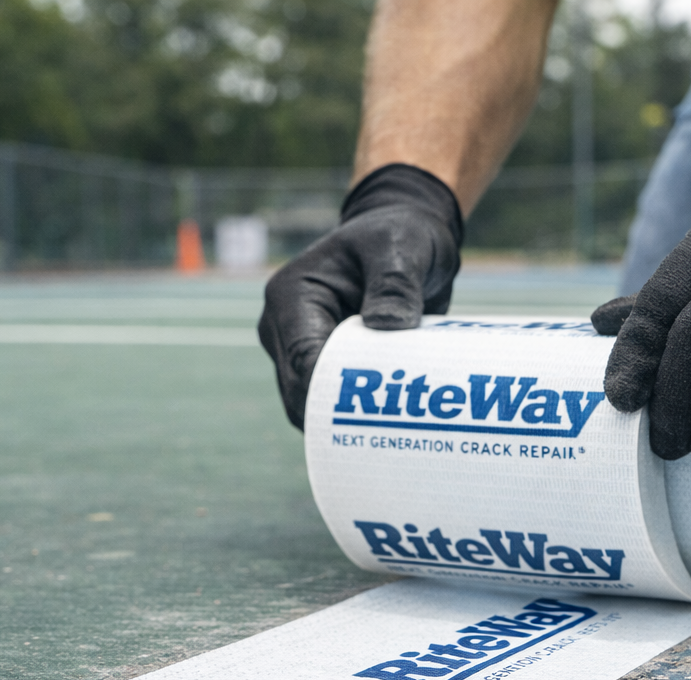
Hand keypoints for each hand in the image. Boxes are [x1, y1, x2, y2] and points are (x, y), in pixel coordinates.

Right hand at [258, 163, 462, 428]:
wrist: (407, 240)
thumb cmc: (398, 235)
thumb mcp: (401, 247)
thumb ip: (395, 283)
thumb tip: (386, 326)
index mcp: (291, 295)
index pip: (302, 357)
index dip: (328, 391)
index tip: (366, 415)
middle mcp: (283, 328)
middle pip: (299, 391)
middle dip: (337, 415)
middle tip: (387, 433)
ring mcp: (299, 351)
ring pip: (311, 405)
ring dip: (346, 421)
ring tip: (391, 432)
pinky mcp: (322, 367)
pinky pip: (329, 404)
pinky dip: (354, 418)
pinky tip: (386, 428)